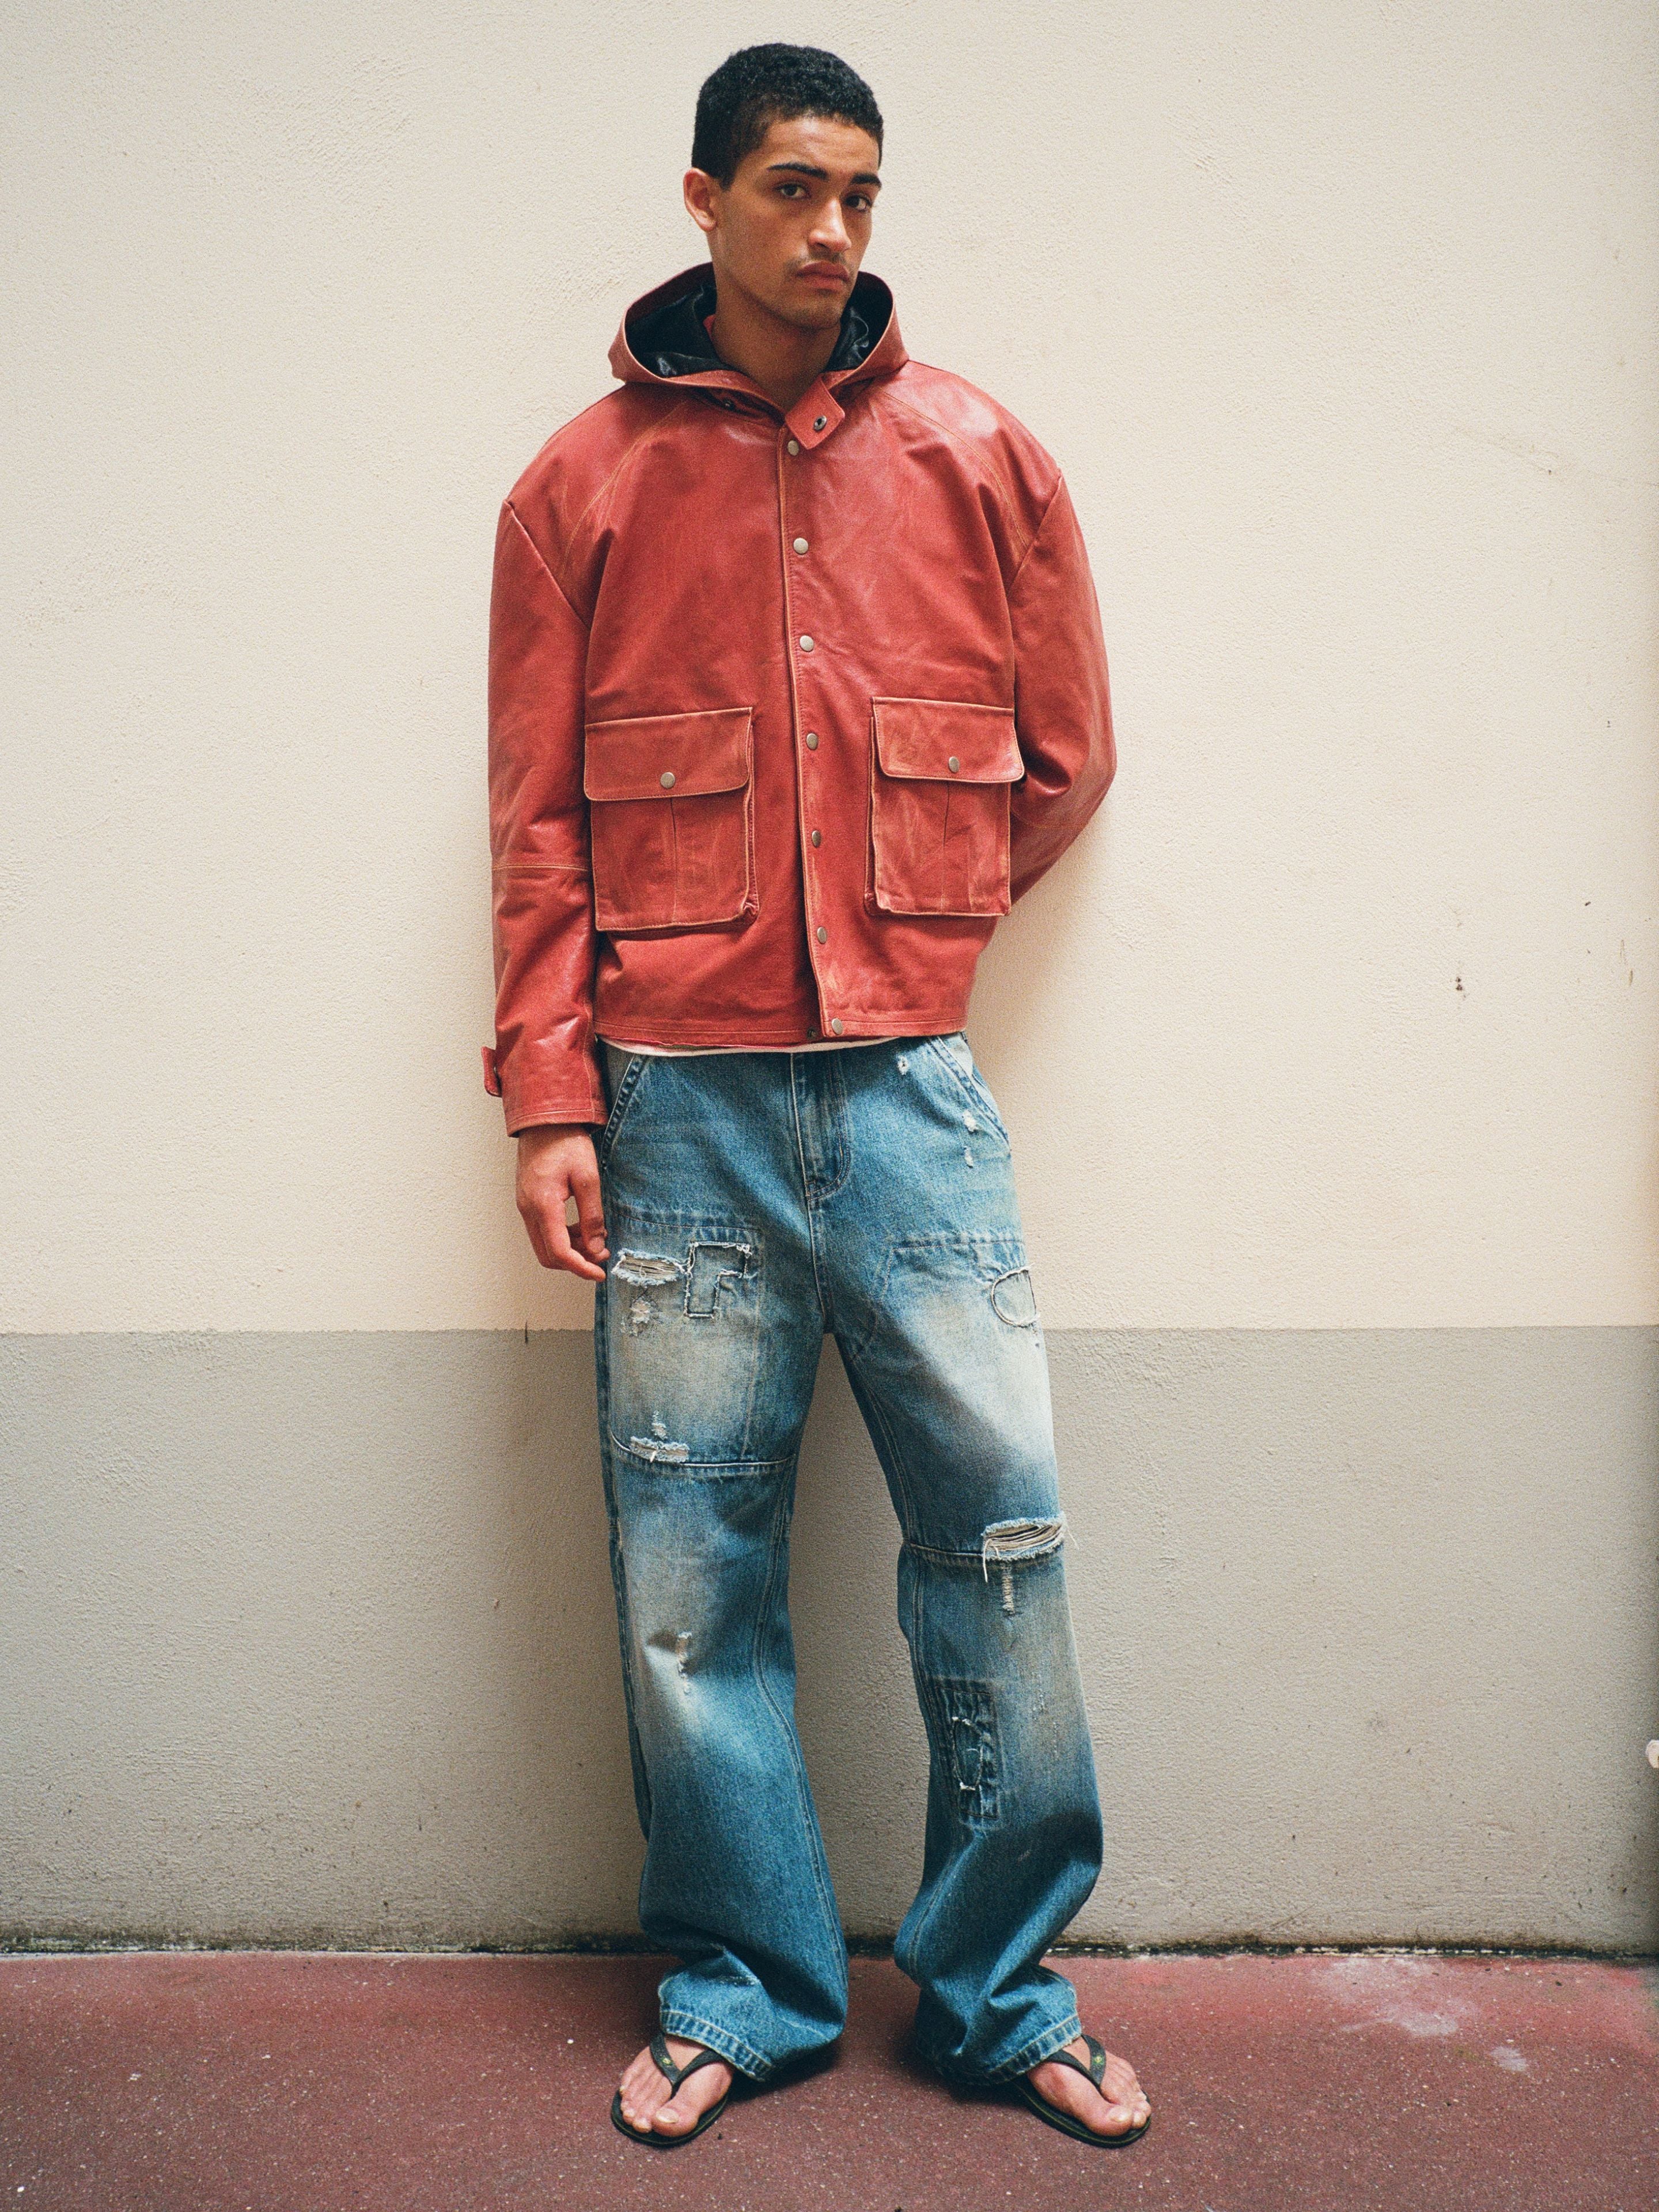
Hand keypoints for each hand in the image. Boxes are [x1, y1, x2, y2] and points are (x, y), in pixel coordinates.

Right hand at [515, 1124, 608, 1281]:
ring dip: (569, 1250)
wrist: (544, 1121)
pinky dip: (561, 1237)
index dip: (581, 1268)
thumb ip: (592, 1216)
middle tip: (600, 1257)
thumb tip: (597, 1247)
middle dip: (575, 1262)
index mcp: (543, 1205)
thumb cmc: (566, 1142)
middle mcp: (528, 1210)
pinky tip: (580, 1227)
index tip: (599, 1274)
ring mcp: (524, 1207)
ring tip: (595, 1240)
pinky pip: (542, 1231)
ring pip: (544, 1245)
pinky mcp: (527, 1202)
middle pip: (548, 1255)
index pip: (559, 1252)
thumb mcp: (588, 1177)